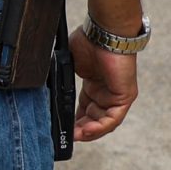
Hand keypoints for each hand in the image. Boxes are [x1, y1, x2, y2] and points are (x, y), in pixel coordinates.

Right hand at [70, 28, 137, 143]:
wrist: (104, 33)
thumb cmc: (88, 41)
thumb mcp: (70, 64)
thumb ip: (61, 77)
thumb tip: (45, 87)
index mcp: (94, 85)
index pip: (85, 110)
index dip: (74, 121)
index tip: (62, 128)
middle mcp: (107, 92)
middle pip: (94, 119)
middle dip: (80, 130)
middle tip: (67, 136)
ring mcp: (117, 95)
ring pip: (104, 122)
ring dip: (89, 132)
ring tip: (75, 136)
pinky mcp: (125, 96)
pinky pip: (113, 119)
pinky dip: (100, 127)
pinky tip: (86, 131)